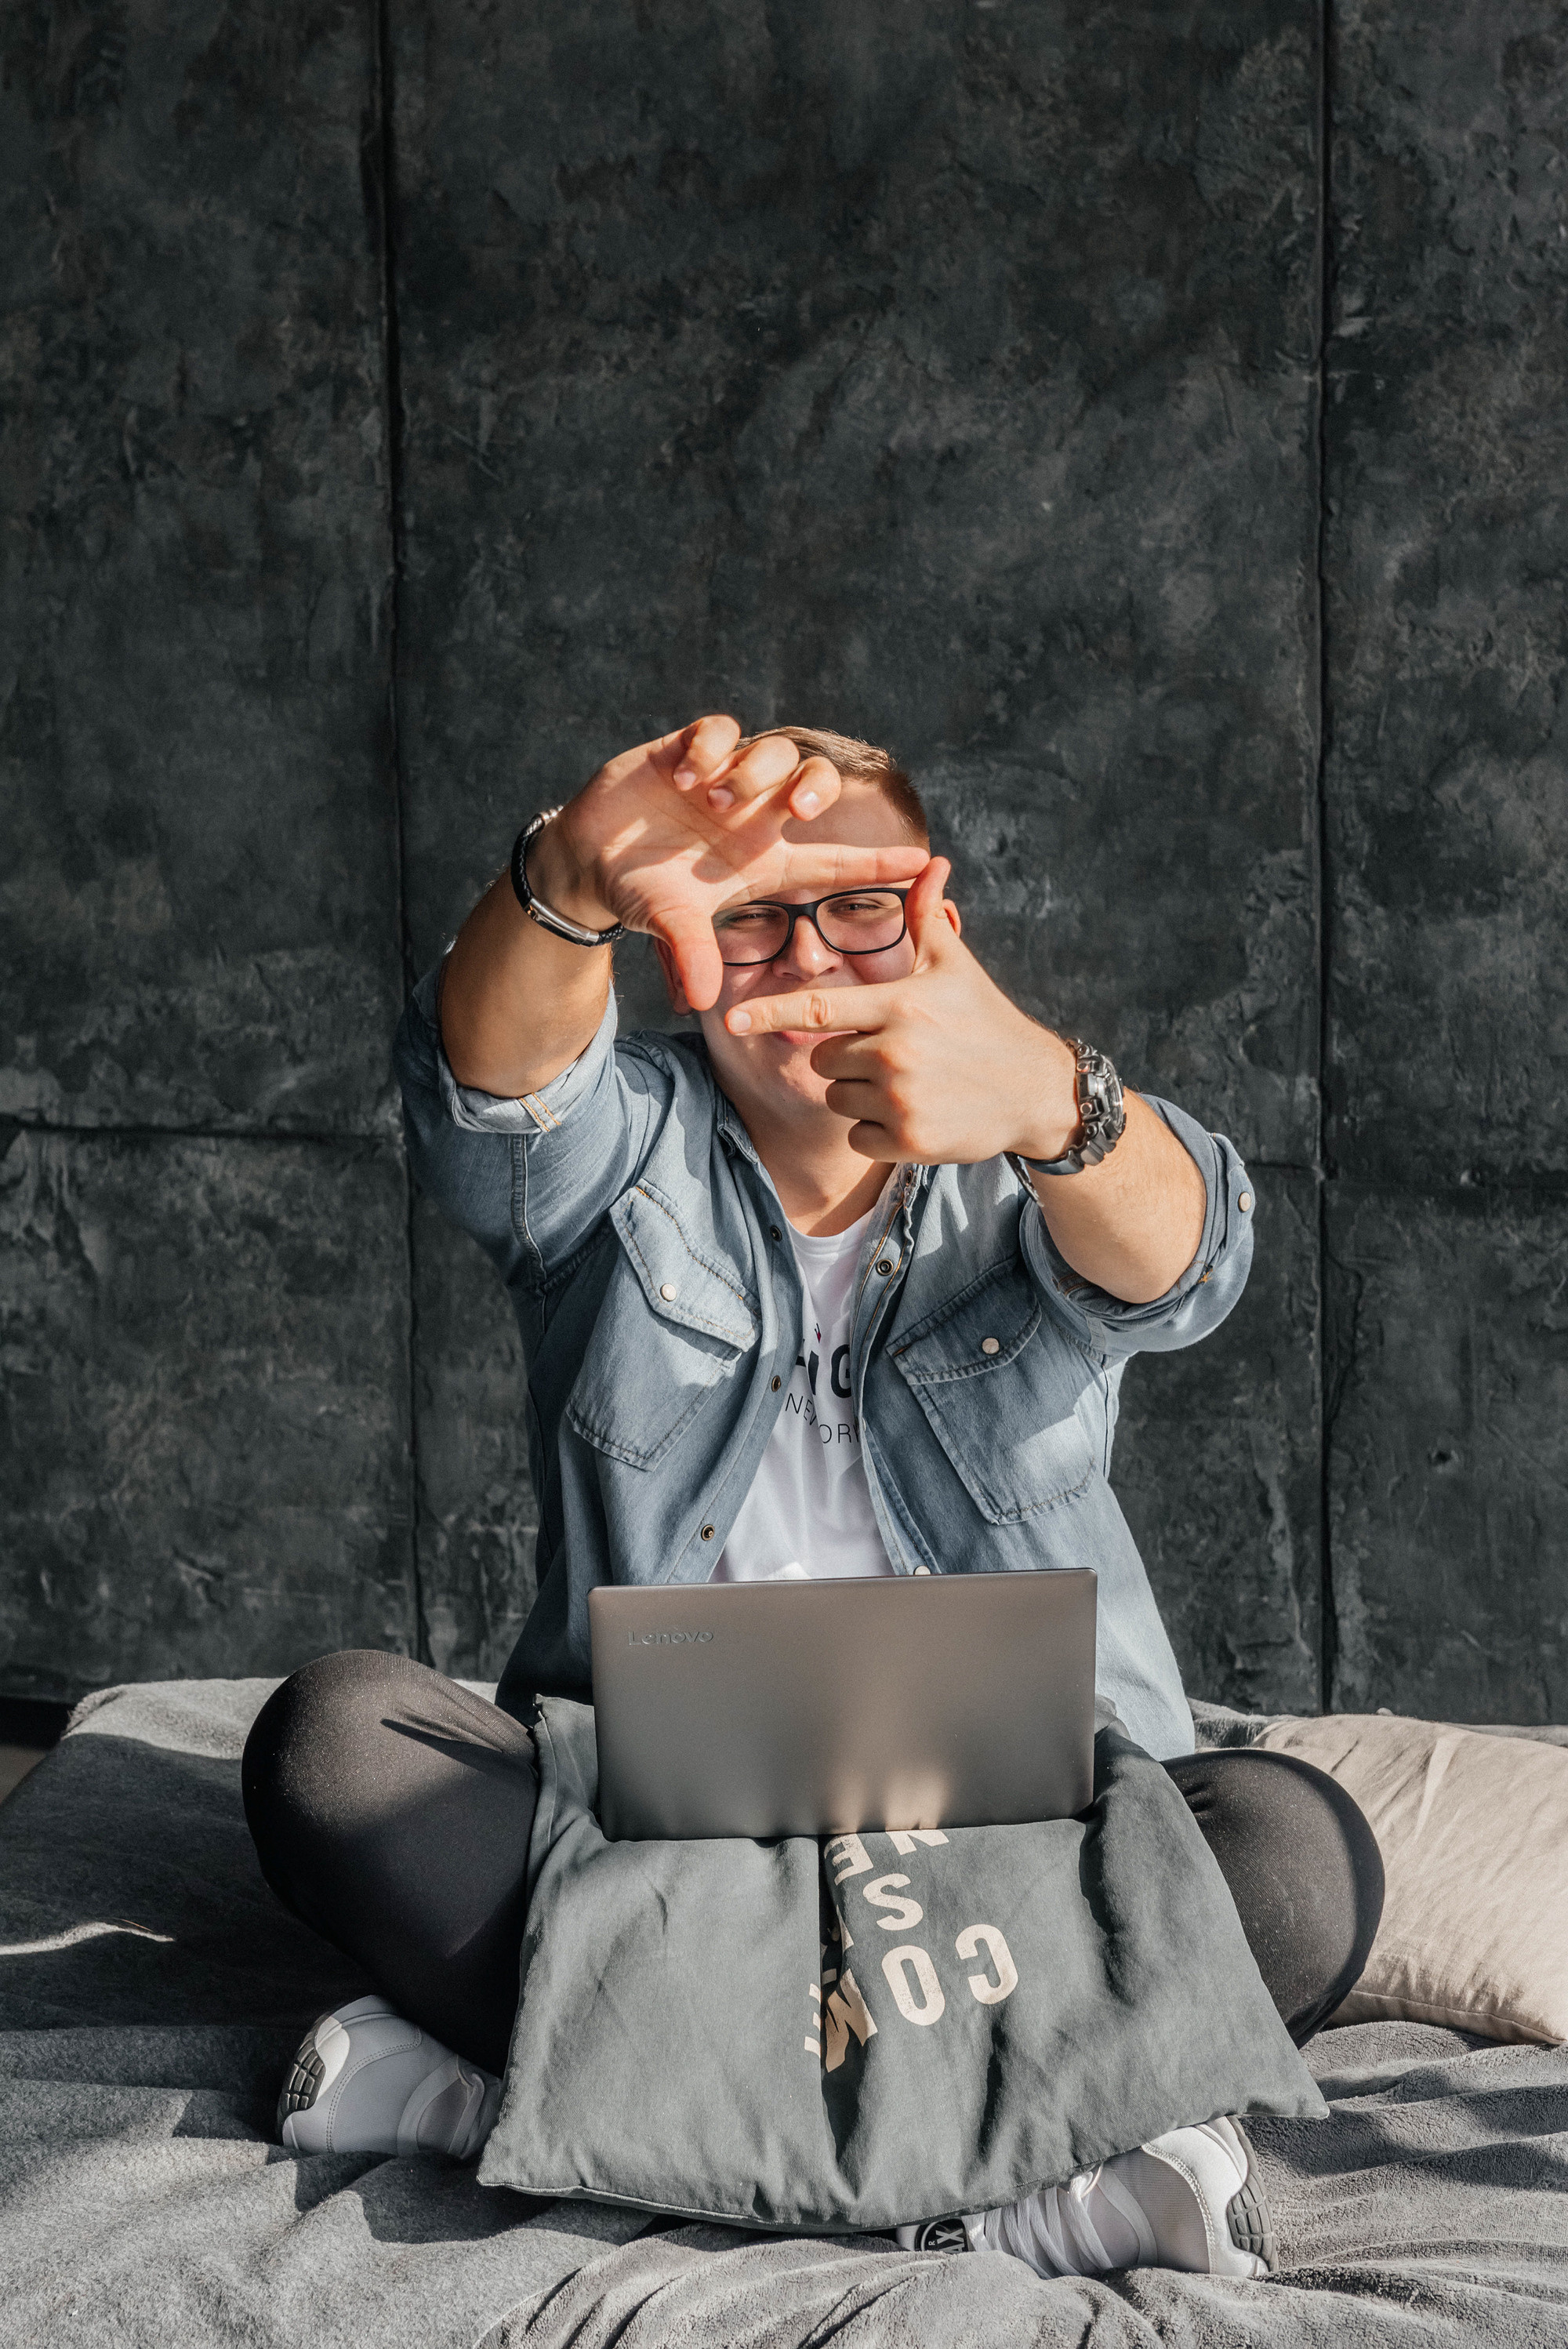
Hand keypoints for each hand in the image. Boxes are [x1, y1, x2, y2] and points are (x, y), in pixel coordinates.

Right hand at [530, 715, 928, 1011]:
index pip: (833, 861)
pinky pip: (720, 728)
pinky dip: (710, 746)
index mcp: (763, 861)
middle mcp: (753, 819)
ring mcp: (724, 781)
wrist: (587, 858)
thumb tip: (705, 1000)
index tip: (924, 863)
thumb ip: (691, 953)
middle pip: (815, 785)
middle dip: (816, 789)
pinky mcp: (688, 750)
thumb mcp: (668, 923)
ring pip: (773, 751)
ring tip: (710, 796)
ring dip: (751, 771)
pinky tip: (684, 775)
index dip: (877, 861)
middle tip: (796, 809)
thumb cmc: (637, 893)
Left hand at [724, 860, 1079, 1163]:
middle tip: (892, 1054)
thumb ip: (926, 919)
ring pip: (837, 1098)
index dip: (770, 1013)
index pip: (818, 1009)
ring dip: (860, 1094)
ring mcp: (902, 1100)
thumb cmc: (986, 1021)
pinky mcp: (910, 1141)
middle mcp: (897, 1051)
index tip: (731, 1018)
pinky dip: (876, 1132)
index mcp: (900, 1004)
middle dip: (844, 1056)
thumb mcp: (956, 967)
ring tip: (908, 1082)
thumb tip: (930, 863)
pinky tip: (914, 1114)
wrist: (1035, 1090)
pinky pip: (856, 1135)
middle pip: (823, 1058)